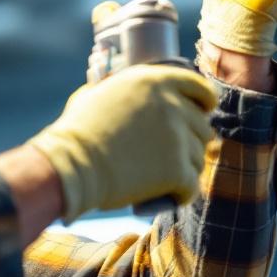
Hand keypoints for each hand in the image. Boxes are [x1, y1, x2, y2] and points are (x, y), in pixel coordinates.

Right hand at [26, 65, 216, 222]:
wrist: (71, 165)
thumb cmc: (76, 132)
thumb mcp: (97, 94)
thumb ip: (120, 90)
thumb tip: (119, 89)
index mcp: (154, 80)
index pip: (199, 87)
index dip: (205, 102)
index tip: (203, 113)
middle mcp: (171, 104)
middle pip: (202, 127)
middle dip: (191, 142)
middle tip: (171, 156)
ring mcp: (177, 138)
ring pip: (198, 158)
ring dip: (185, 168)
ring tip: (162, 178)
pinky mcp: (177, 170)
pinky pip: (192, 185)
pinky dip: (183, 193)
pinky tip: (173, 196)